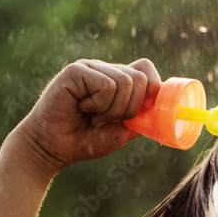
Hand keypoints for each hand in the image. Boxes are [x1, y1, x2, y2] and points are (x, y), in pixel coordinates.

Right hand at [13, 59, 161, 175]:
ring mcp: (90, 67)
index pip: (146, 68)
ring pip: (126, 82)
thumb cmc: (85, 140)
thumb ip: (142, 117)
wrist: (52, 149)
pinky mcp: (76, 70)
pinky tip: (82, 108)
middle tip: (107, 120)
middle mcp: (104, 69)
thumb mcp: (123, 131)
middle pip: (141, 78)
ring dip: (113, 110)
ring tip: (93, 116)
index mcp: (116, 80)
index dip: (153, 88)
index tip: (143, 112)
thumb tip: (165, 107)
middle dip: (130, 109)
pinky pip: (107, 85)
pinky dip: (100, 105)